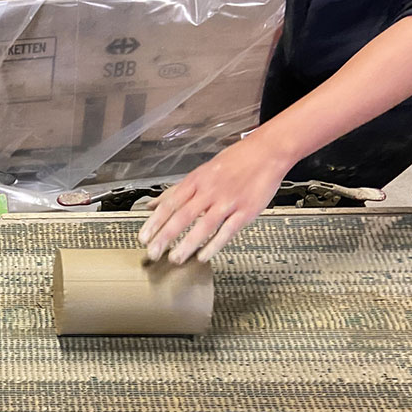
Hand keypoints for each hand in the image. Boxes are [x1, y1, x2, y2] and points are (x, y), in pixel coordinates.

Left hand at [137, 135, 293, 263]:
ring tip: (175, 259)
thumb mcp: (201, 172)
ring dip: (188, 244)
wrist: (267, 152)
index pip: (170, 203)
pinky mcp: (246, 211)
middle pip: (183, 216)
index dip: (155, 222)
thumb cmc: (234, 161)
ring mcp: (228, 201)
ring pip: (204, 226)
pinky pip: (227, 231)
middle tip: (153, 253)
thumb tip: (153, 205)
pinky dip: (214, 244)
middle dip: (166, 236)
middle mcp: (210, 191)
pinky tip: (203, 256)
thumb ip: (177, 191)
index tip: (143, 237)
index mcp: (197, 181)